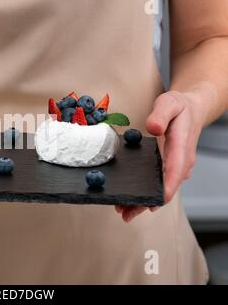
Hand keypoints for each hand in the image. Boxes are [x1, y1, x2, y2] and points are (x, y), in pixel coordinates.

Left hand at [115, 91, 204, 221]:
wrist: (191, 108)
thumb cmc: (180, 107)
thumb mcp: (169, 103)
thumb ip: (161, 115)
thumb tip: (154, 128)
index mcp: (181, 147)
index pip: (176, 171)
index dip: (166, 187)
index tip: (155, 201)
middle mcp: (181, 162)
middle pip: (165, 187)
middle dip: (147, 201)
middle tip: (127, 213)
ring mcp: (175, 167)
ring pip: (160, 189)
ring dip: (143, 201)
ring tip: (124, 212)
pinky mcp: (168, 167)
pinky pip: (157, 183)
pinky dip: (144, 192)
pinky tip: (129, 200)